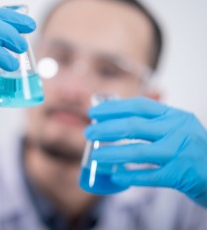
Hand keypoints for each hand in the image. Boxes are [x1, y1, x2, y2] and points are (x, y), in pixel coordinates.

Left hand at [85, 97, 206, 207]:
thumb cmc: (193, 149)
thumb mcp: (179, 127)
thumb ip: (154, 122)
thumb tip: (115, 118)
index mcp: (175, 115)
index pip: (139, 106)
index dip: (113, 108)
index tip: (94, 112)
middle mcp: (178, 130)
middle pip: (133, 127)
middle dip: (106, 129)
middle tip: (88, 133)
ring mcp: (179, 153)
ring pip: (137, 152)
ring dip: (111, 154)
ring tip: (94, 156)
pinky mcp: (180, 175)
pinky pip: (148, 176)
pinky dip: (130, 176)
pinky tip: (115, 175)